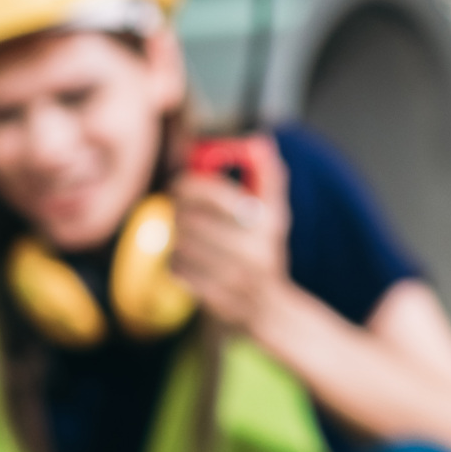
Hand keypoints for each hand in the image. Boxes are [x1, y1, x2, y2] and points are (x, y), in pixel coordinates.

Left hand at [169, 134, 292, 335]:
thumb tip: (262, 141)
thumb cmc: (266, 252)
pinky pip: (177, 269)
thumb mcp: (275, 214)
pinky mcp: (215, 298)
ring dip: (177, 236)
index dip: (189, 184)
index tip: (178, 183)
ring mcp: (234, 277)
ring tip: (185, 235)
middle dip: (179, 210)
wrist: (270, 310)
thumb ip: (268, 176)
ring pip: (180, 243)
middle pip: (191, 219)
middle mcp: (253, 250)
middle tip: (178, 209)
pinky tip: (185, 260)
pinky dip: (175, 262)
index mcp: (266, 223)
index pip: (215, 195)